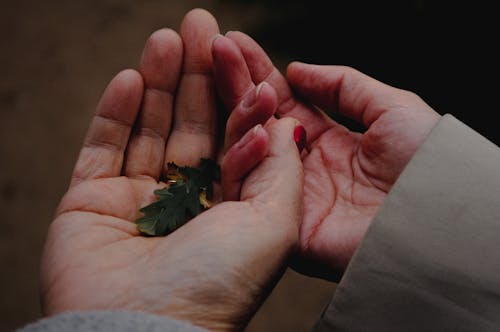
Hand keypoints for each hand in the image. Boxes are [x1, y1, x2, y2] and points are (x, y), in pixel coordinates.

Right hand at [40, 9, 302, 330]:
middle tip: (200, 25)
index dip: (239, 94)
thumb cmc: (221, 285)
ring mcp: (139, 202)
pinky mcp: (93, 204)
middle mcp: (187, 204)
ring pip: (149, 130)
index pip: (237, 138)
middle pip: (193, 126)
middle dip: (198, 75)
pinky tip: (128, 79)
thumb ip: (284, 171)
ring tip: (167, 38)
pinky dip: (114, 114)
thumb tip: (285, 125)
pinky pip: (103, 150)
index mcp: (232, 208)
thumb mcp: (278, 225)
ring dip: (158, 83)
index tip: (240, 53)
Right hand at [212, 32, 439, 279]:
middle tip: (216, 47)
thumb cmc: (426, 161)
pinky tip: (242, 120)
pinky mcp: (283, 224)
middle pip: (260, 121)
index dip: (259, 73)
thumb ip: (343, 86)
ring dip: (237, 111)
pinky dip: (243, 156)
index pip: (283, 102)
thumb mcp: (390, 107)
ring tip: (230, 70)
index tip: (234, 44)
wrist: (436, 217)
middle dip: (237, 83)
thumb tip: (297, 69)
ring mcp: (289, 193)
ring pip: (248, 150)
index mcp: (327, 141)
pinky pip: (252, 189)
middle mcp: (302, 166)